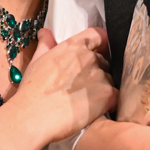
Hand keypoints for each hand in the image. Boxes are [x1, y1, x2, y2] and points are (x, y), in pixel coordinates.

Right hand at [14, 28, 115, 143]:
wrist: (33, 116)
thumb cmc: (31, 91)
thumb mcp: (37, 61)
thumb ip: (46, 44)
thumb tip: (46, 32)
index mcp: (73, 46)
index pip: (99, 35)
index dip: (101, 43)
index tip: (98, 52)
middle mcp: (89, 57)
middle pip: (104, 60)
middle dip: (98, 70)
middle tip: (84, 86)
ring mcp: (100, 75)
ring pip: (110, 79)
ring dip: (103, 87)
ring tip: (86, 101)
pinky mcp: (108, 94)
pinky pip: (117, 95)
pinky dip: (110, 102)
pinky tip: (96, 109)